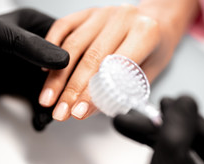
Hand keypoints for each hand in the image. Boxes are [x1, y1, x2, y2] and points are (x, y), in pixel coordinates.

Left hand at [0, 9, 68, 130]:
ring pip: (57, 90)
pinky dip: (43, 114)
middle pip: (66, 70)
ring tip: (56, 117)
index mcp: (37, 26)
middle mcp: (39, 48)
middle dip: (70, 90)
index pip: (70, 42)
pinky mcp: (23, 87)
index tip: (85, 80)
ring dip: (59, 105)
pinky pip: (40, 103)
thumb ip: (30, 46)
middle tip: (70, 106)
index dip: (79, 62)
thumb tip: (66, 61)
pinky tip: (40, 122)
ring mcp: (32, 70)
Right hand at [38, 0, 199, 121]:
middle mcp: (122, 18)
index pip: (112, 68)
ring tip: (48, 98)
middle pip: (89, 58)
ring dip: (57, 76)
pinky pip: (63, 27)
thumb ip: (117, 92)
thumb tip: (87, 110)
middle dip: (71, 90)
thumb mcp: (145, 75)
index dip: (91, 93)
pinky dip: (52, 48)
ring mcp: (102, 12)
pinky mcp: (87, 12)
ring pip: (72, 45)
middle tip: (60, 111)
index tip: (77, 112)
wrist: (157, 22)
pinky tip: (46, 69)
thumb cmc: (154, 50)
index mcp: (145, 33)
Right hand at [107, 96, 203, 163]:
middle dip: (168, 128)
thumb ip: (175, 143)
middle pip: (197, 147)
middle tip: (148, 113)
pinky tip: (135, 134)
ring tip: (130, 121)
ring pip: (177, 151)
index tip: (172, 108)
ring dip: (152, 134)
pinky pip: (164, 160)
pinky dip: (148, 146)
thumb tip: (185, 105)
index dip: (197, 125)